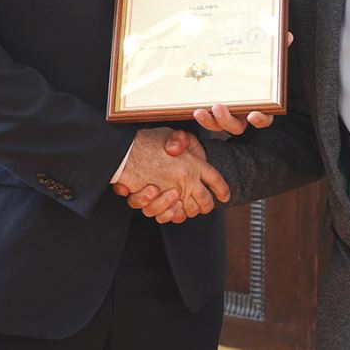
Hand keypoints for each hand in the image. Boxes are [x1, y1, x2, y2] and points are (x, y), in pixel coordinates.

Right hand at [112, 128, 227, 223]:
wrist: (124, 152)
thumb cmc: (146, 141)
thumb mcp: (170, 134)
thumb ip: (183, 140)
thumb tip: (188, 148)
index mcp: (194, 164)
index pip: (216, 180)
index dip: (222, 189)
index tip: (225, 195)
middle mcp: (187, 181)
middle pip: (205, 201)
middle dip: (207, 205)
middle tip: (206, 205)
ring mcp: (172, 193)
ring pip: (188, 211)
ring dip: (189, 211)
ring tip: (186, 205)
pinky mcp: (158, 202)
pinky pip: (169, 215)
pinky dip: (172, 215)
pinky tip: (172, 209)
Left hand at [190, 32, 291, 133]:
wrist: (229, 62)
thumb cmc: (253, 65)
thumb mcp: (265, 57)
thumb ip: (276, 49)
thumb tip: (287, 36)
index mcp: (258, 105)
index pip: (264, 118)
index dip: (260, 120)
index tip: (253, 115)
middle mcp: (241, 114)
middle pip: (236, 127)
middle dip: (226, 120)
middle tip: (218, 107)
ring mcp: (224, 114)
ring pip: (217, 126)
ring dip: (209, 122)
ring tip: (200, 110)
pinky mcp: (209, 110)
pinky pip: (204, 118)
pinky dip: (200, 116)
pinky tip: (193, 107)